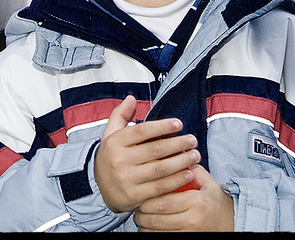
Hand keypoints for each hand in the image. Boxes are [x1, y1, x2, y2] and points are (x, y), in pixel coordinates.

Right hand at [92, 96, 199, 213]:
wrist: (99, 189)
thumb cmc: (110, 158)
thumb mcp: (110, 135)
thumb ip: (120, 115)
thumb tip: (131, 98)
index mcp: (114, 142)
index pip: (141, 131)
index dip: (162, 126)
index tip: (179, 124)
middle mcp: (119, 160)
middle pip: (154, 150)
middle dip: (177, 144)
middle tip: (192, 141)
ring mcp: (126, 179)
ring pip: (160, 169)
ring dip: (181, 162)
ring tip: (195, 156)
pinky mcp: (134, 196)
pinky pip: (160, 187)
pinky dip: (176, 181)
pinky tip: (188, 174)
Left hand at [133, 164, 233, 230]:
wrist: (233, 223)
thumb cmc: (218, 202)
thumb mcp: (208, 183)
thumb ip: (191, 169)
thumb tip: (172, 153)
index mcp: (196, 201)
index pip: (162, 201)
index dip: (146, 199)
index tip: (140, 194)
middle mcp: (193, 219)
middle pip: (157, 217)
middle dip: (142, 213)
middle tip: (137, 207)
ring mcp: (191, 232)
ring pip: (158, 231)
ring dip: (144, 226)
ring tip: (140, 218)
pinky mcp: (188, 239)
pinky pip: (164, 238)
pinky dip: (152, 234)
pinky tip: (149, 228)